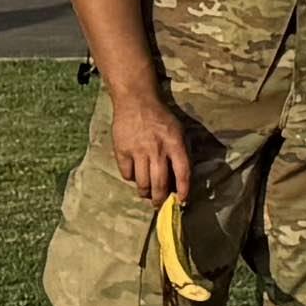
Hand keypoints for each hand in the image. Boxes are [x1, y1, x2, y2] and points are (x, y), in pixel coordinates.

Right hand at [101, 88, 196, 203]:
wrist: (136, 101)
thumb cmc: (161, 118)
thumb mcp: (179, 131)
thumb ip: (182, 153)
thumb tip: (181, 179)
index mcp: (175, 143)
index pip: (183, 173)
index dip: (184, 190)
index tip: (182, 201)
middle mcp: (157, 149)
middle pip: (160, 183)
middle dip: (161, 199)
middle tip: (160, 204)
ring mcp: (138, 151)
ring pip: (142, 182)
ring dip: (146, 192)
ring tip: (147, 194)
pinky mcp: (122, 151)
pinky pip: (127, 174)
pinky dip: (131, 178)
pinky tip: (135, 175)